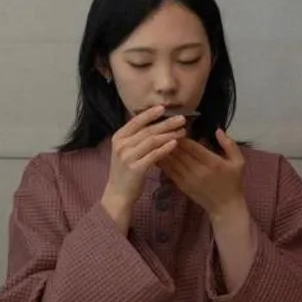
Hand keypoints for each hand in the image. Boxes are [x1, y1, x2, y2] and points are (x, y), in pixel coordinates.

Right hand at [100, 106, 187, 231]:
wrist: (118, 193)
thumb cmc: (125, 171)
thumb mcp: (125, 151)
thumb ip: (136, 138)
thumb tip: (154, 123)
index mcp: (118, 138)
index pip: (136, 122)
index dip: (150, 114)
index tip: (164, 108)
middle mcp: (122, 145)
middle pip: (147, 130)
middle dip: (166, 123)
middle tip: (182, 118)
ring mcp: (128, 157)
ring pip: (152, 141)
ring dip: (169, 134)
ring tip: (182, 131)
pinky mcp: (136, 168)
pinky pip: (154, 155)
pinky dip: (166, 148)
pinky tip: (175, 143)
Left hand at [162, 130, 247, 216]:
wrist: (225, 207)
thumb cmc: (233, 182)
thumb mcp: (239, 162)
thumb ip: (229, 144)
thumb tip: (217, 130)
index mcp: (212, 163)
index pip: (192, 146)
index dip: (182, 136)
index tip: (177, 126)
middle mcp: (198, 170)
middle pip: (179, 152)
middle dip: (170, 140)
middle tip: (164, 129)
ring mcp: (188, 179)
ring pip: (172, 161)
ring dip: (164, 149)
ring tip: (157, 138)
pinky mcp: (181, 186)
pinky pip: (169, 171)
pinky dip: (162, 161)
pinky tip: (157, 153)